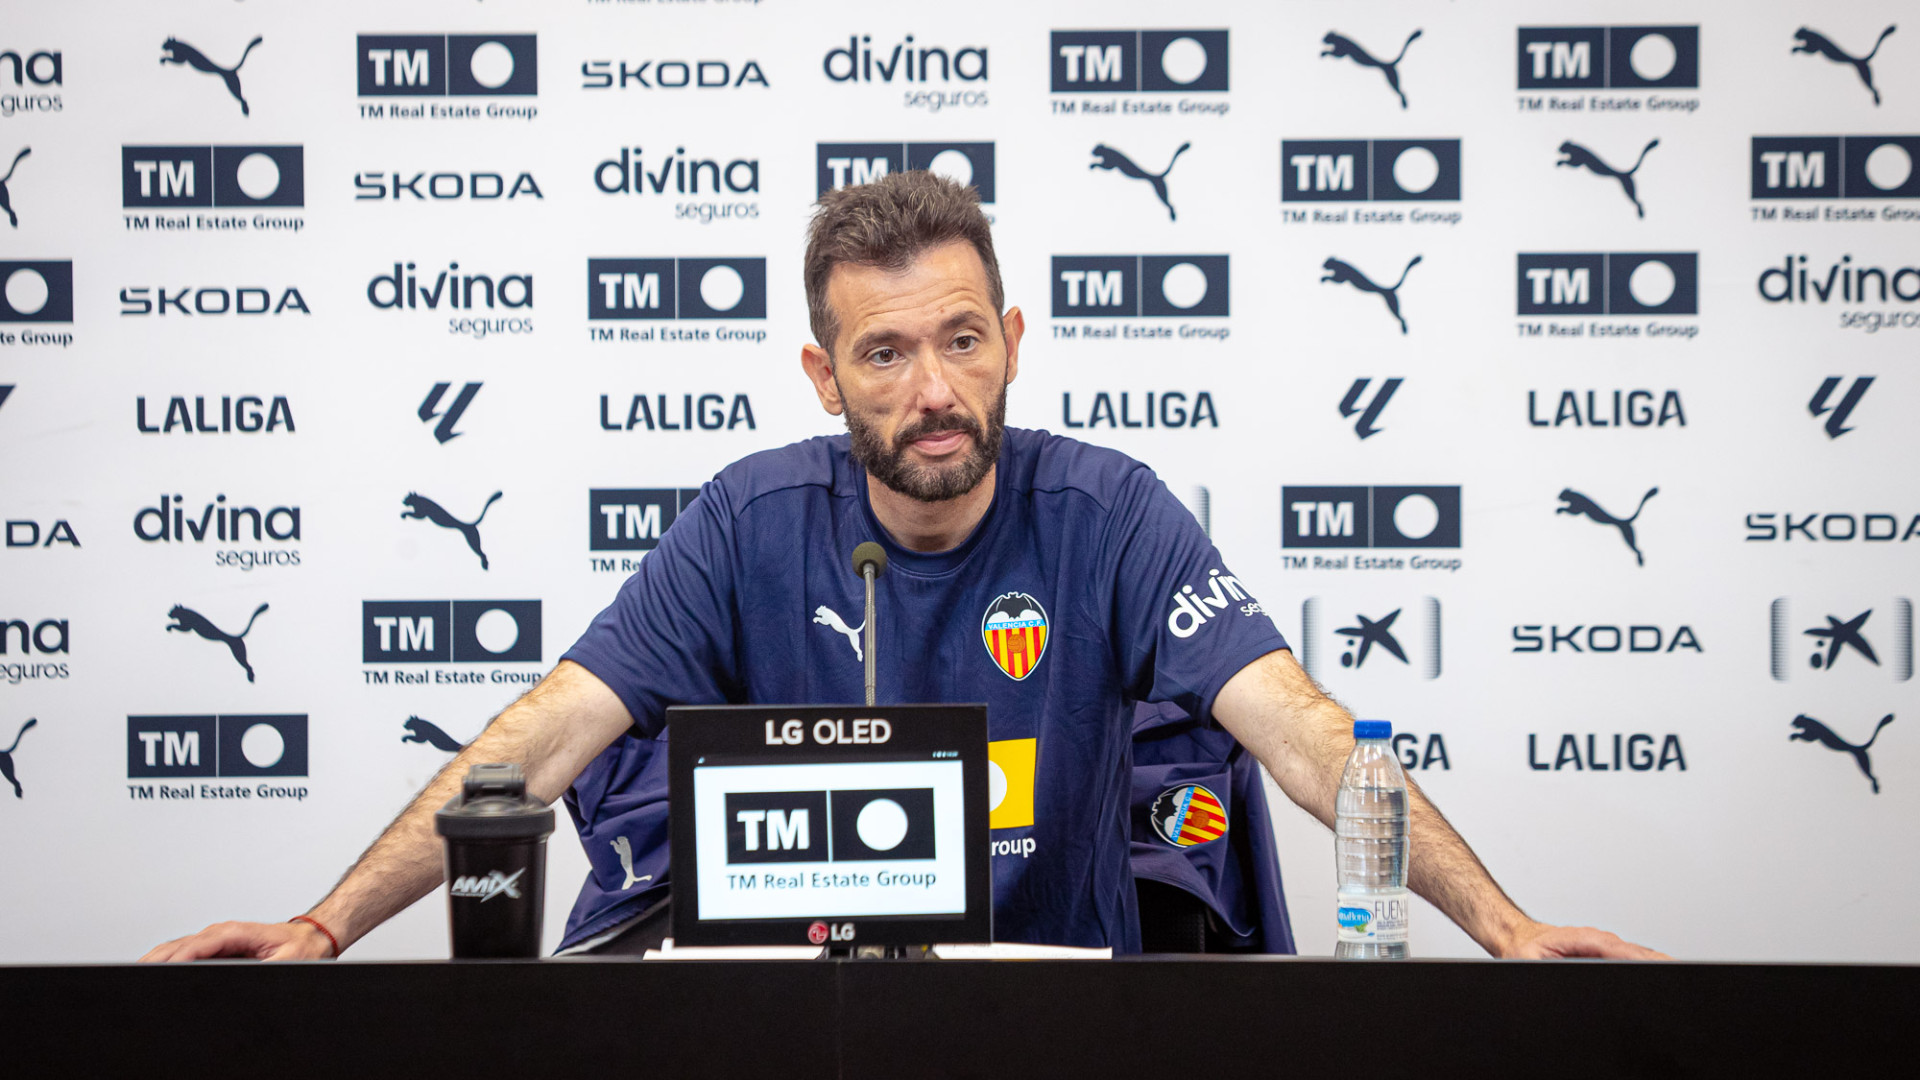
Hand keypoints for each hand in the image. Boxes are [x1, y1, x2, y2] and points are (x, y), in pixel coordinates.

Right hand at [140, 920, 335, 962]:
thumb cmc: (301, 948)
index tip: (159, 970)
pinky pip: (186, 952)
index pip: (198, 945)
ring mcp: (217, 938)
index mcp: (236, 932)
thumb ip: (266, 969)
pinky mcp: (216, 946)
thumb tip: (245, 978)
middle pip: (180, 945)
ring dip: (157, 959)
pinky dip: (167, 960)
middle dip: (156, 959)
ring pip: (178, 947)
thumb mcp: (288, 961)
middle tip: (134, 974)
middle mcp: (223, 932)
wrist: (311, 938)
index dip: (177, 958)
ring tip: (136, 974)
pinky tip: (155, 970)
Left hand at [1498, 920, 1669, 959]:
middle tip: (1682, 975)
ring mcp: (1603, 945)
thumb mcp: (1533, 962)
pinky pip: (1630, 959)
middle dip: (1659, 964)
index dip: (1643, 959)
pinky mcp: (1605, 953)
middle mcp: (1598, 939)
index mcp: (1583, 938)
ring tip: (1678, 975)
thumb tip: (1571, 978)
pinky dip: (1647, 965)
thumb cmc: (1524, 950)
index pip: (1621, 950)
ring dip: (1657, 964)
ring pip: (1637, 955)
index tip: (1663, 966)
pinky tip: (1659, 975)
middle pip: (1636, 953)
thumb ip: (1554, 970)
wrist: (1518, 939)